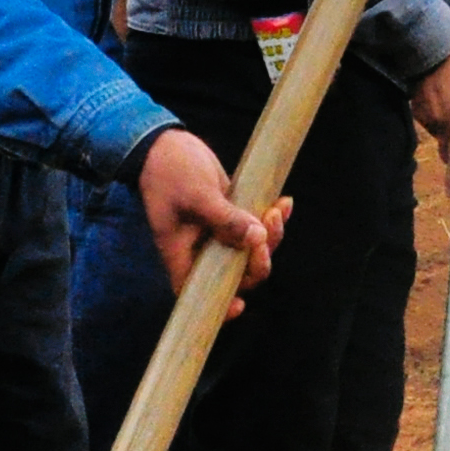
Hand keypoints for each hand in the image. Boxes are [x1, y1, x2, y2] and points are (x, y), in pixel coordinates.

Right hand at [138, 129, 284, 297]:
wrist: (165, 145)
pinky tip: (284, 202)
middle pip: (237, 273)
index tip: (240, 305)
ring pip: (252, 250)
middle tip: (267, 227)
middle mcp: (201, 249)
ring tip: (278, 208)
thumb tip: (257, 238)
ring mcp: (218, 234)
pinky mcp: (232, 216)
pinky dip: (273, 218)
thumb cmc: (170, 172)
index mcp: (182, 254)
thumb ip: (225, 219)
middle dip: (259, 258)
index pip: (197, 292)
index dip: (219, 305)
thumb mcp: (197, 195)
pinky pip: (257, 227)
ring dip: (271, 235)